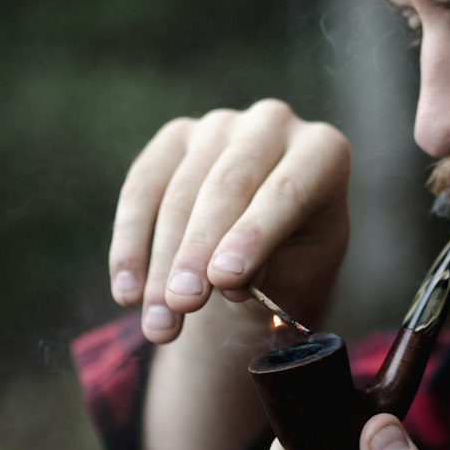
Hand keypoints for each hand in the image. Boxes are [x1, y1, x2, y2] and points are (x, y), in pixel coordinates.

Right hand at [108, 99, 350, 344]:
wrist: (263, 251)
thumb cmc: (294, 263)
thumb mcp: (299, 276)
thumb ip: (273, 274)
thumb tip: (232, 283)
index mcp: (323, 151)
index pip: (288, 190)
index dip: (254, 236)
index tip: (224, 281)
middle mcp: (273, 124)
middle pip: (228, 186)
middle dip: (199, 251)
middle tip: (182, 304)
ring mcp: (219, 126)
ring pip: (179, 194)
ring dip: (162, 265)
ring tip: (159, 325)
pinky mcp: (174, 139)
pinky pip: (141, 190)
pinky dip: (130, 245)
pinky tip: (127, 293)